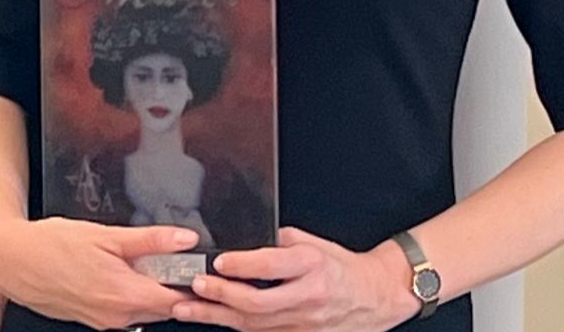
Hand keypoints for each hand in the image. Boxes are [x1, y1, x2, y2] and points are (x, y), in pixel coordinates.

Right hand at [0, 217, 195, 329]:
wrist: (14, 262)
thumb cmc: (53, 245)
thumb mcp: (105, 234)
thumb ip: (150, 240)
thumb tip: (185, 238)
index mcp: (125, 294)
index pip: (179, 302)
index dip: (194, 287)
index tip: (201, 269)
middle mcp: (118, 317)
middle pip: (164, 309)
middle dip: (174, 288)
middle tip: (173, 260)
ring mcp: (105, 323)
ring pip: (144, 311)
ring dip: (151, 291)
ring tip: (143, 263)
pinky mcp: (94, 321)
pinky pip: (125, 313)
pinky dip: (131, 296)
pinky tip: (119, 272)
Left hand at [176, 228, 415, 331]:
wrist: (375, 297)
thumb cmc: (343, 267)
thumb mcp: (315, 243)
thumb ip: (282, 241)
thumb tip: (249, 240)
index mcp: (312, 266)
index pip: (272, 266)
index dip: (242, 265)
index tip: (218, 261)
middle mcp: (309, 296)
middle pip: (258, 303)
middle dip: (222, 296)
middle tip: (196, 286)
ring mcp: (305, 323)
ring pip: (255, 324)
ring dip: (218, 317)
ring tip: (187, 308)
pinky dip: (237, 327)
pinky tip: (216, 320)